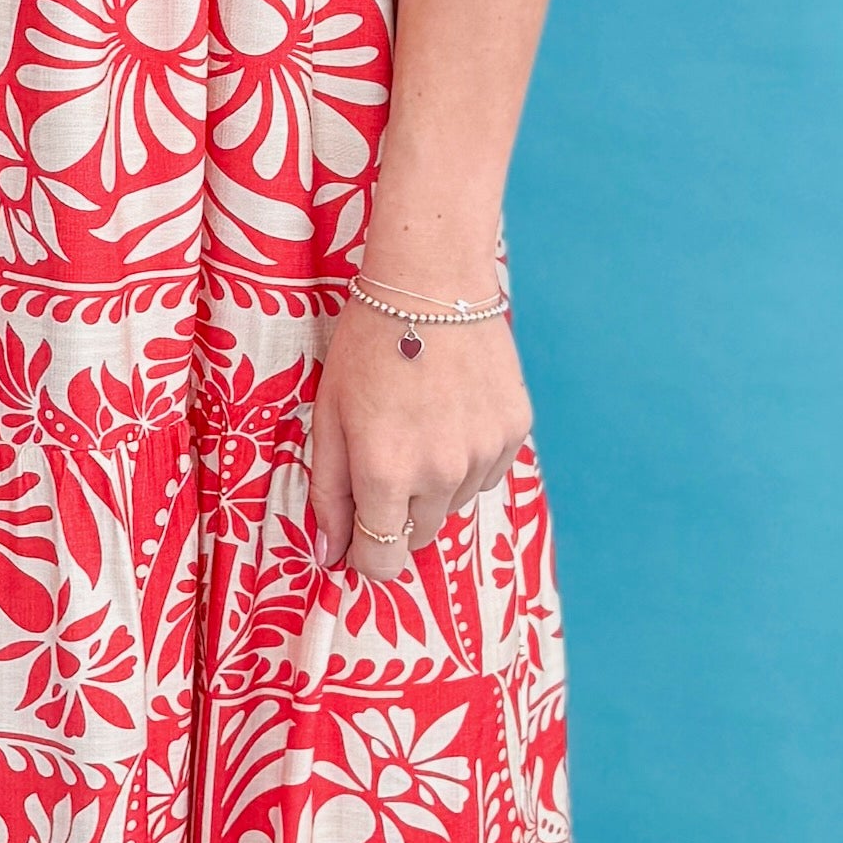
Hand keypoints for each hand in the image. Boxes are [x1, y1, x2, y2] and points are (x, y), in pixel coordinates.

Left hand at [307, 297, 530, 585]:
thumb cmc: (367, 347)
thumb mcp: (328, 417)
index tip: (358, 538)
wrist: (431, 282)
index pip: (382, 560)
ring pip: (454, 505)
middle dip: (397, 515)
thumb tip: (332, 556)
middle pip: (419, 537)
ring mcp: (484, 453)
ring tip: (418, 426)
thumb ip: (329, 492)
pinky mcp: (514, 431)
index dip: (365, 557)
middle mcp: (440, 472)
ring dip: (433, 486)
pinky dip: (467, 460)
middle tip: (385, 460)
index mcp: (385, 472)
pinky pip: (487, 474)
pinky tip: (450, 415)